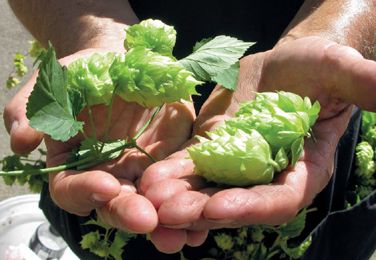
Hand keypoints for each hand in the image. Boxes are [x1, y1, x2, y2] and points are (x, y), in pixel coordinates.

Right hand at [6, 48, 194, 234]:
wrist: (121, 58)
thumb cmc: (83, 72)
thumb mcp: (53, 85)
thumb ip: (32, 112)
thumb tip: (21, 142)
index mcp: (75, 166)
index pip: (73, 190)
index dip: (86, 191)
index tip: (107, 186)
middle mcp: (110, 176)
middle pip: (117, 205)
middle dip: (131, 214)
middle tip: (148, 221)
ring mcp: (143, 171)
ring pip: (153, 203)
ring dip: (167, 221)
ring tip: (183, 233)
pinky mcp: (172, 158)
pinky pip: (182, 182)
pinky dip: (193, 198)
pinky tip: (205, 210)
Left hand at [139, 36, 375, 251]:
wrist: (285, 67)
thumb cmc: (317, 69)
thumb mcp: (338, 71)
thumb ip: (361, 83)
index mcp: (302, 169)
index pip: (278, 198)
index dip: (250, 206)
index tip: (219, 208)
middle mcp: (267, 176)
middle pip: (235, 203)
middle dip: (202, 210)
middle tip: (168, 214)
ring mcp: (237, 166)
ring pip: (207, 190)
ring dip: (180, 199)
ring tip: (150, 203)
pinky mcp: (214, 150)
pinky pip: (192, 167)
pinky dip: (172, 176)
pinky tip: (148, 181)